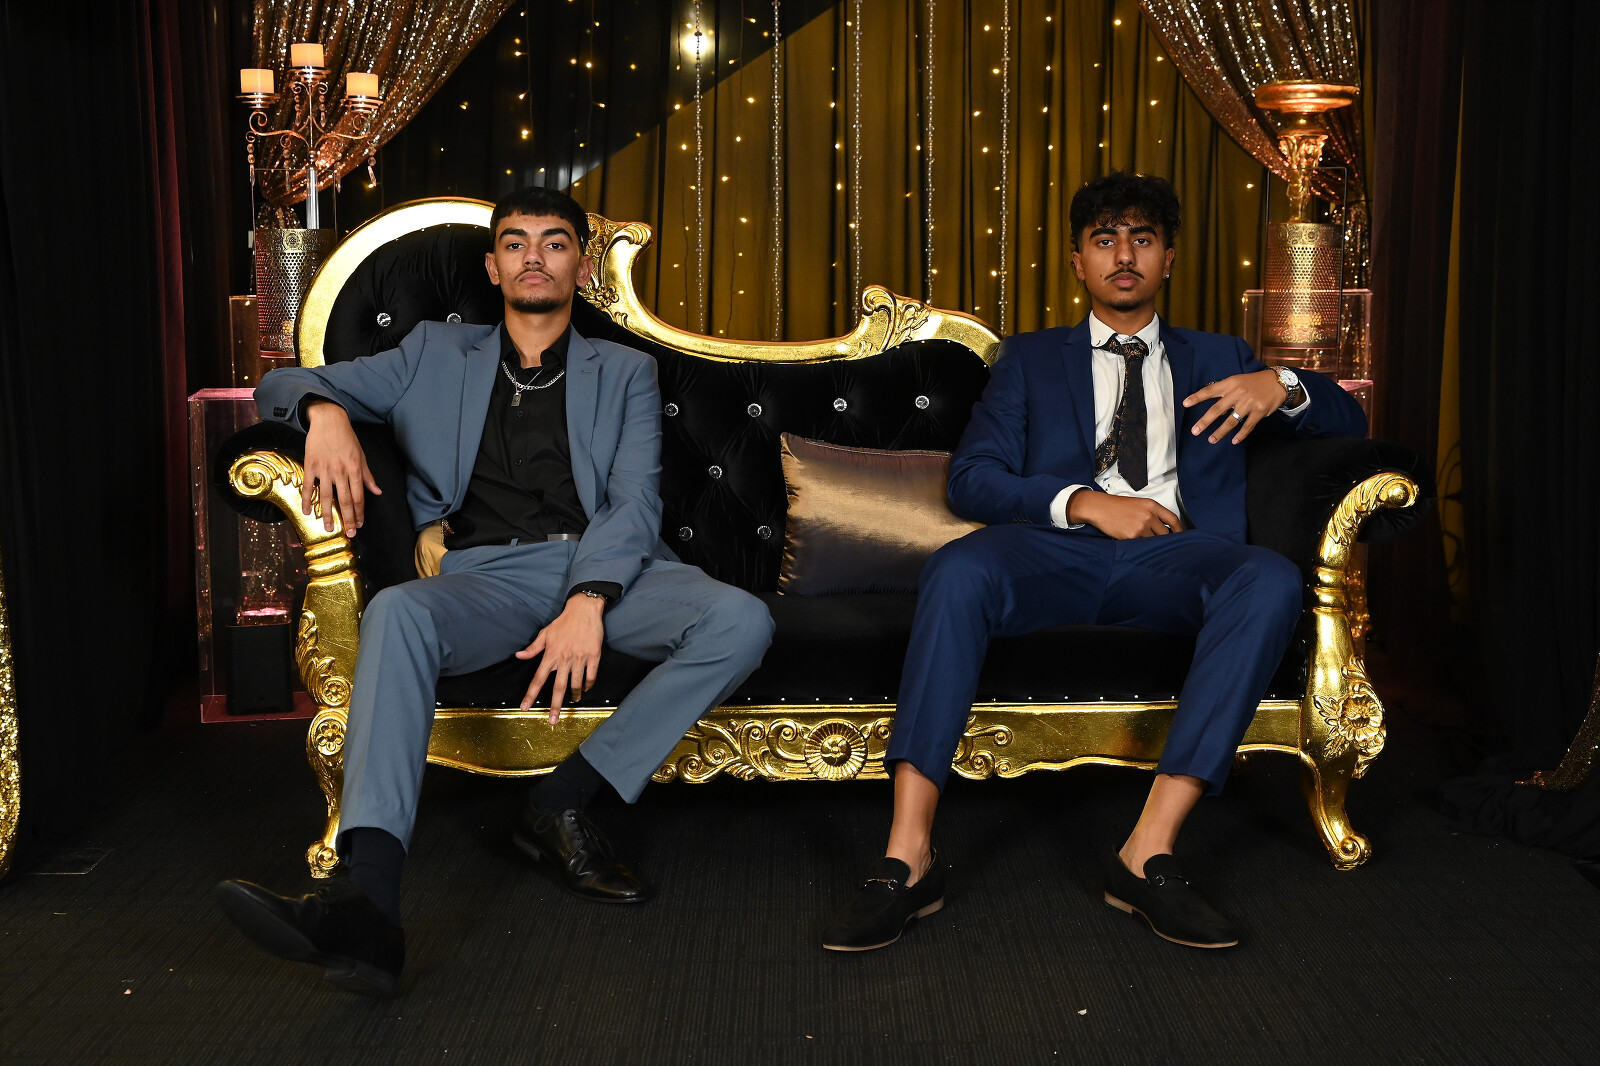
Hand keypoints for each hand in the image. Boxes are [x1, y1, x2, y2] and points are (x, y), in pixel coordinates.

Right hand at [302, 400, 380, 535]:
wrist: (329, 420)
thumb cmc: (347, 438)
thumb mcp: (361, 455)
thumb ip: (368, 476)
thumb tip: (377, 492)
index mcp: (355, 470)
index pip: (359, 497)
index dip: (360, 513)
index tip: (360, 525)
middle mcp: (341, 472)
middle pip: (345, 500)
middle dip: (348, 519)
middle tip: (349, 534)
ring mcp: (325, 469)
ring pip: (327, 497)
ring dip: (328, 514)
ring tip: (329, 528)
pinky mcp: (311, 465)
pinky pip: (308, 486)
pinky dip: (307, 500)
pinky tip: (307, 512)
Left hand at [516, 593, 605, 723]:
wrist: (584, 610)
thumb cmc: (563, 622)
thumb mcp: (545, 633)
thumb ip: (533, 648)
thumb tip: (519, 656)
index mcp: (550, 655)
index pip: (538, 679)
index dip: (530, 694)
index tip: (525, 708)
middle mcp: (564, 659)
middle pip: (558, 688)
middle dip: (554, 707)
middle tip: (552, 722)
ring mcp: (580, 658)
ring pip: (576, 684)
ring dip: (574, 696)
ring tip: (573, 702)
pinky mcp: (594, 656)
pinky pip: (591, 677)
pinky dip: (588, 685)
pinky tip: (585, 689)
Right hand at [1067, 490, 1182, 538]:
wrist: (1100, 508)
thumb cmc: (1117, 506)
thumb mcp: (1139, 504)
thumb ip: (1153, 514)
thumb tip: (1164, 529)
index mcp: (1152, 505)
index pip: (1173, 519)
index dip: (1179, 530)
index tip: (1180, 536)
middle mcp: (1148, 515)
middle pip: (1165, 533)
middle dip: (1163, 539)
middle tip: (1157, 541)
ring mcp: (1140, 526)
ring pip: (1154, 541)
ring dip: (1150, 543)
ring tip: (1142, 540)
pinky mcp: (1132, 536)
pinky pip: (1141, 545)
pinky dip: (1139, 545)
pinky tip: (1132, 540)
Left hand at [1182, 368, 1288, 444]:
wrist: (1277, 382)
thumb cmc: (1253, 383)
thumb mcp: (1237, 381)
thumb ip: (1224, 393)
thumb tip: (1212, 407)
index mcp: (1230, 384)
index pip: (1210, 390)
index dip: (1197, 397)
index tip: (1185, 403)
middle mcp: (1238, 393)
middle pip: (1218, 409)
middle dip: (1205, 421)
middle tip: (1195, 431)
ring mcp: (1249, 403)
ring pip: (1232, 421)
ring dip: (1220, 432)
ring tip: (1211, 440)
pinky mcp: (1259, 412)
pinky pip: (1247, 426)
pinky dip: (1241, 435)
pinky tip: (1234, 441)